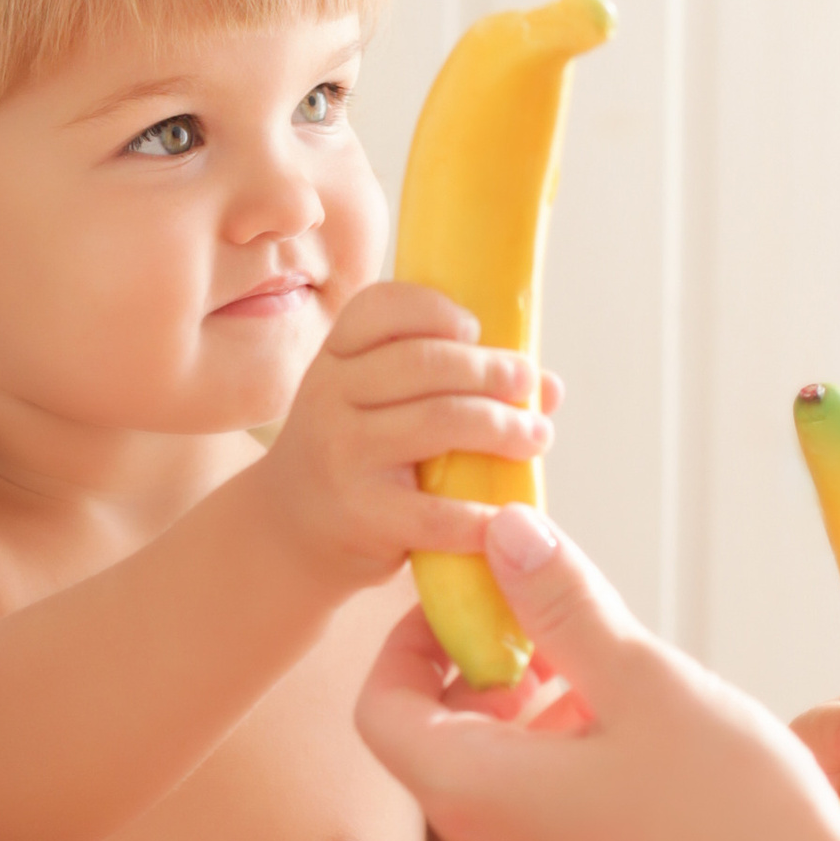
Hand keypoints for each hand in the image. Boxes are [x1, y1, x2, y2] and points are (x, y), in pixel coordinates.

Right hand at [253, 282, 555, 593]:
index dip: (436, 310)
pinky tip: (509, 512)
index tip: (476, 330)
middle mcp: (330, 396)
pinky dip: (481, 514)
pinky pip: (435, 511)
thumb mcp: (381, 406)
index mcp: (337, 356)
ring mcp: (342, 454)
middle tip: (528, 385)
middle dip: (490, 371)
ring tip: (536, 437)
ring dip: (501, 427)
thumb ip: (455, 384)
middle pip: (424, 362)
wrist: (289, 533)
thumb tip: (549, 387)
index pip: (380, 308)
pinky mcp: (360, 515)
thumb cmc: (358, 456)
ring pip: (437, 422)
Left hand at [356, 506, 839, 840]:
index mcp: (475, 794)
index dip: (408, 643)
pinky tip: (628, 737)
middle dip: (475, 672)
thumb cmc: (733, 809)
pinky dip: (548, 766)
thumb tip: (503, 533)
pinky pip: (525, 822)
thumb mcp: (643, 681)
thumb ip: (561, 603)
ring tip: (599, 676)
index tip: (473, 600)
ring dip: (518, 718)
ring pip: (482, 780)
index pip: (380, 707)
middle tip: (547, 625)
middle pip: (429, 742)